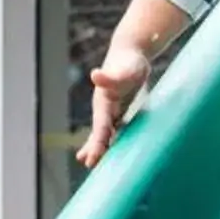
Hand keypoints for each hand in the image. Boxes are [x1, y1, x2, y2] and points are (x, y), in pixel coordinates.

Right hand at [78, 42, 154, 167]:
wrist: (130, 53)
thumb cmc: (129, 62)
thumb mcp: (123, 70)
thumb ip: (110, 77)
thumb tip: (94, 74)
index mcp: (104, 103)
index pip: (100, 128)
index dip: (97, 144)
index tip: (92, 160)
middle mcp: (105, 108)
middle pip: (99, 133)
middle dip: (94, 149)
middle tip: (90, 165)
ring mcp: (112, 109)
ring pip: (103, 133)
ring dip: (98, 147)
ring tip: (89, 162)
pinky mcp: (120, 109)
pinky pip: (114, 129)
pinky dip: (110, 140)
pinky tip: (111, 149)